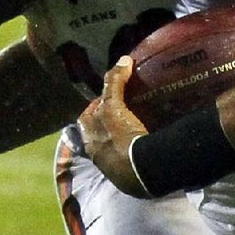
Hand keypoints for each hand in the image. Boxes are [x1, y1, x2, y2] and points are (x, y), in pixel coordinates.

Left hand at [79, 56, 148, 196]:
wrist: (139, 171)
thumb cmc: (119, 137)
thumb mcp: (113, 106)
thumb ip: (114, 82)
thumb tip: (123, 59)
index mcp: (88, 136)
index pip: (88, 115)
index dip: (98, 104)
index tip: (112, 96)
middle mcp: (95, 152)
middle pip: (100, 132)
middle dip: (109, 122)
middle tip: (126, 110)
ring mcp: (111, 166)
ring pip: (113, 146)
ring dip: (122, 137)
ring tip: (138, 125)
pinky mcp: (127, 175)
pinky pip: (129, 158)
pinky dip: (134, 150)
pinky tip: (146, 144)